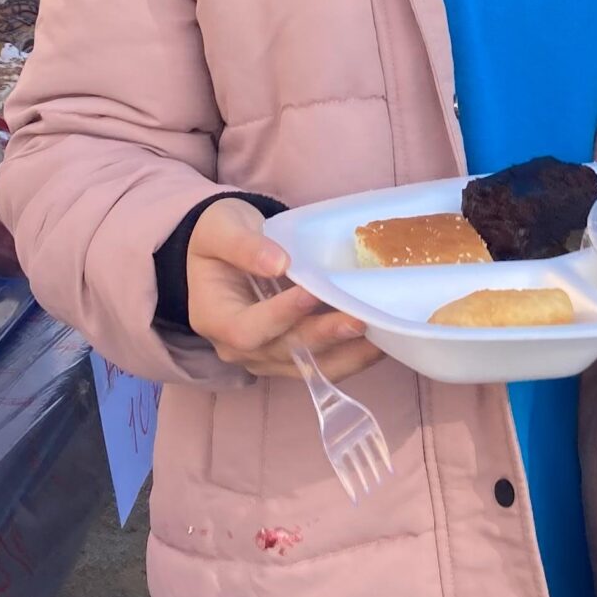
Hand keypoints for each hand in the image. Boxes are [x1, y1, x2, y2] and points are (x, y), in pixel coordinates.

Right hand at [185, 199, 382, 381]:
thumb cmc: (220, 236)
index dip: (279, 316)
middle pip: (284, 351)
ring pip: (308, 367)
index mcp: (215, 318)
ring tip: (381, 338)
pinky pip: (321, 364)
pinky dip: (351, 356)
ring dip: (346, 355)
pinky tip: (379, 341)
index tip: (310, 292)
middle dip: (324, 336)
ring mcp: (265, 357)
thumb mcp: (221, 229)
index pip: (247, 329)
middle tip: (359, 320)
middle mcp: (238, 348)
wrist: (225, 250)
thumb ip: (244, 245)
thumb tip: (279, 264)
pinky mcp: (290, 357)